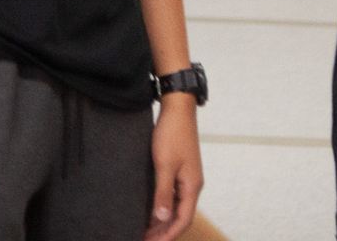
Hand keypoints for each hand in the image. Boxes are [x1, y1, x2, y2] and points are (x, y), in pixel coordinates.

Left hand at [145, 96, 203, 239]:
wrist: (177, 109)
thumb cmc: (171, 134)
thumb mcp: (164, 165)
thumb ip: (163, 192)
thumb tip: (162, 219)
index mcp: (192, 187)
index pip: (183, 220)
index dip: (168, 235)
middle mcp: (192, 185)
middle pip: (180, 216)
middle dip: (164, 231)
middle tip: (144, 239)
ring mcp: (187, 177)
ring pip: (176, 206)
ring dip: (162, 220)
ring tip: (145, 229)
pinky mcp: (179, 169)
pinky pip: (172, 195)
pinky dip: (162, 206)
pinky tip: (150, 209)